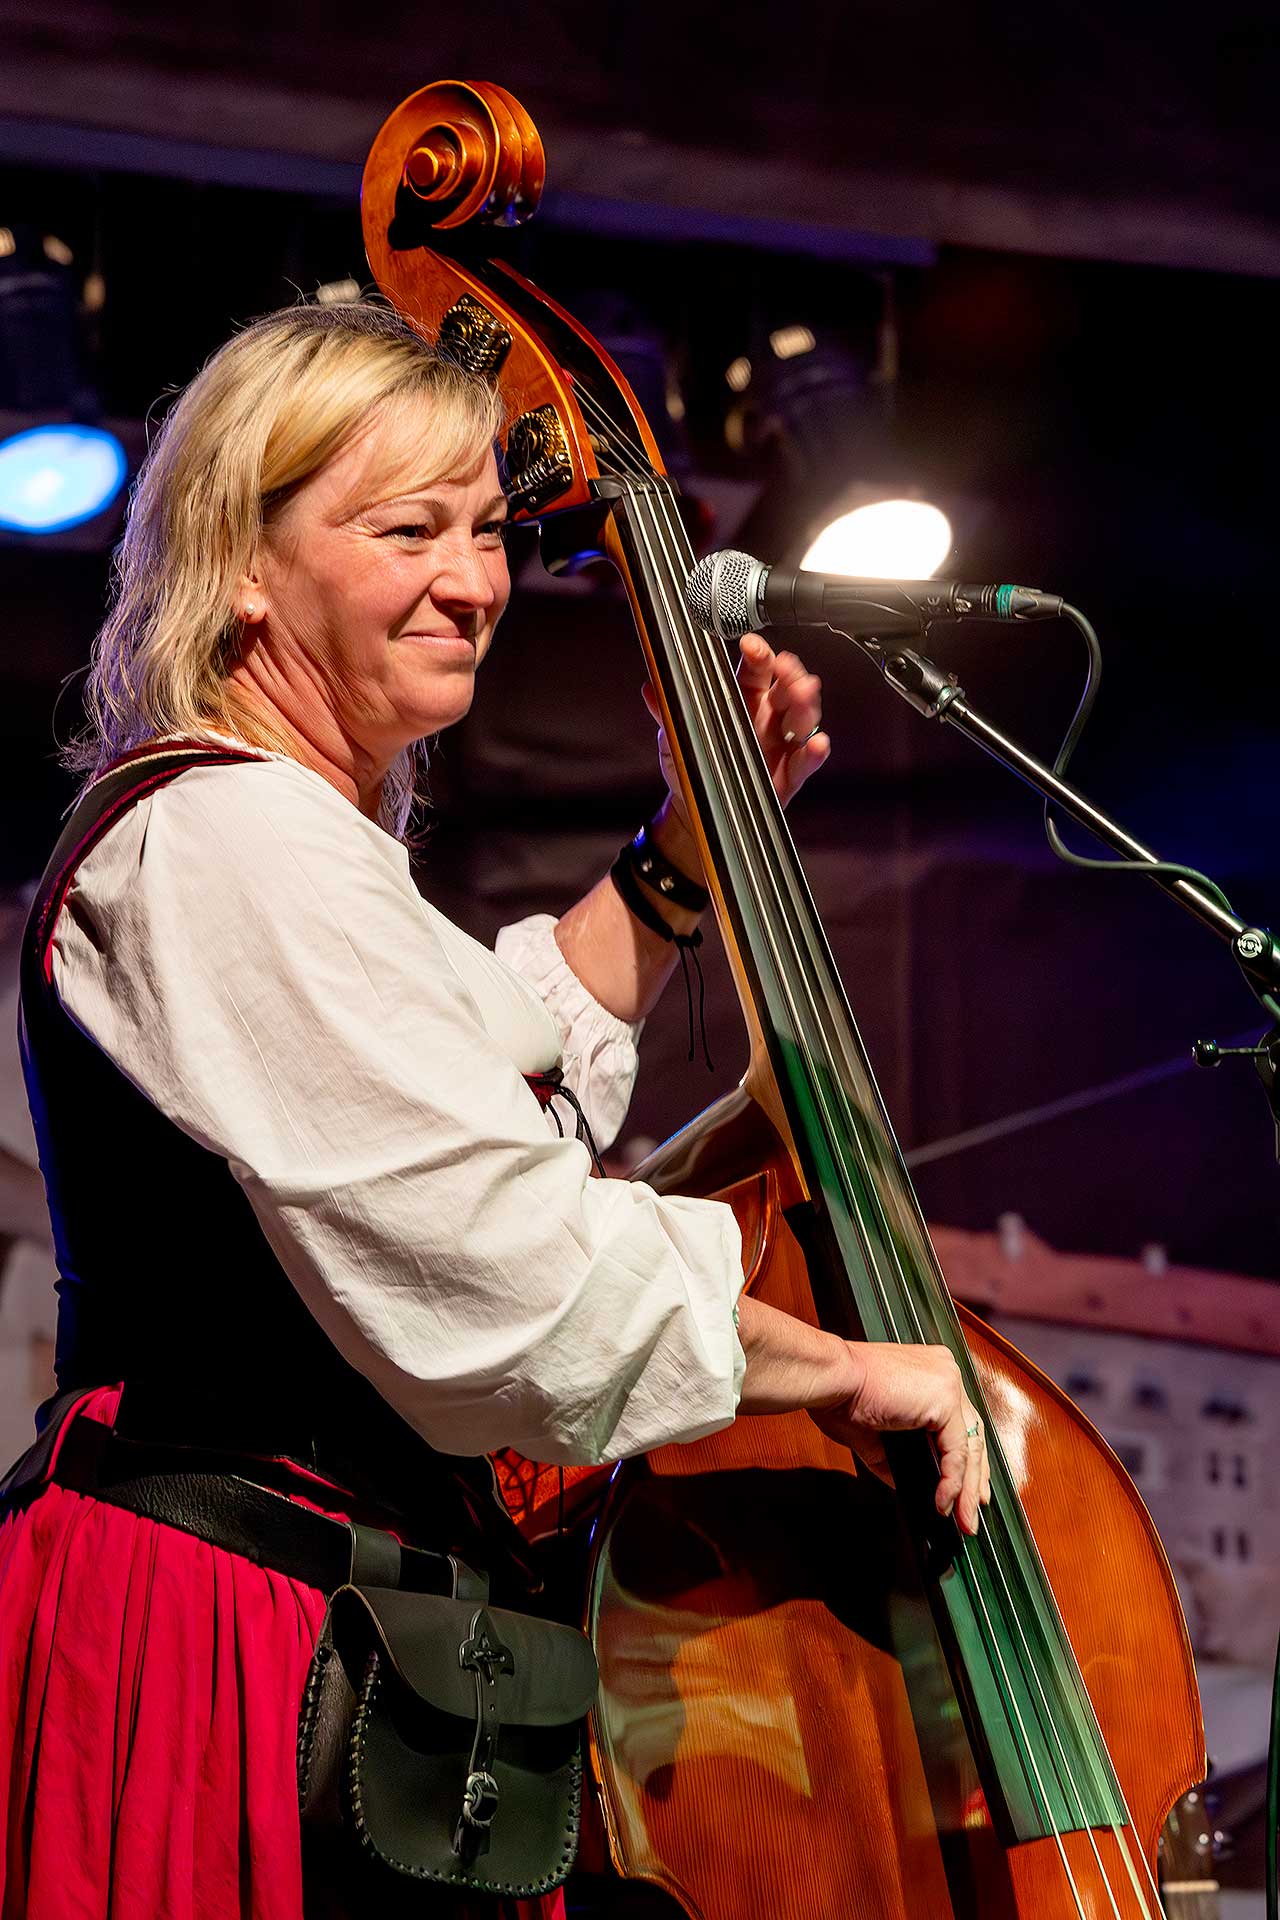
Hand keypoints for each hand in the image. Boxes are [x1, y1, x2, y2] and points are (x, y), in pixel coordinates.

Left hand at [643, 633, 829, 833]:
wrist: (695, 806)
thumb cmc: (692, 764)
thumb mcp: (676, 735)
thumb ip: (667, 711)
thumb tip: (651, 689)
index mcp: (742, 700)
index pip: (757, 671)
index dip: (759, 655)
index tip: (752, 645)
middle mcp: (767, 718)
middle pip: (787, 689)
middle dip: (792, 674)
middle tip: (787, 667)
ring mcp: (781, 744)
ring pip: (803, 718)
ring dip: (807, 704)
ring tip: (805, 693)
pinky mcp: (789, 772)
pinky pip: (806, 760)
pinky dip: (814, 752)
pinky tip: (817, 743)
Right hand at [809, 1341, 991, 1535]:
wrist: (831, 1380)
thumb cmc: (841, 1396)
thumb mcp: (876, 1435)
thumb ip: (899, 1456)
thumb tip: (909, 1482)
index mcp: (931, 1371)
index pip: (961, 1420)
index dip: (968, 1458)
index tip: (969, 1487)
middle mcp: (945, 1371)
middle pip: (972, 1434)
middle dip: (975, 1479)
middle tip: (972, 1510)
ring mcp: (948, 1383)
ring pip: (969, 1446)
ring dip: (967, 1489)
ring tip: (963, 1519)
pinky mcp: (945, 1400)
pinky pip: (956, 1452)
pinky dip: (952, 1482)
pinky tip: (943, 1502)